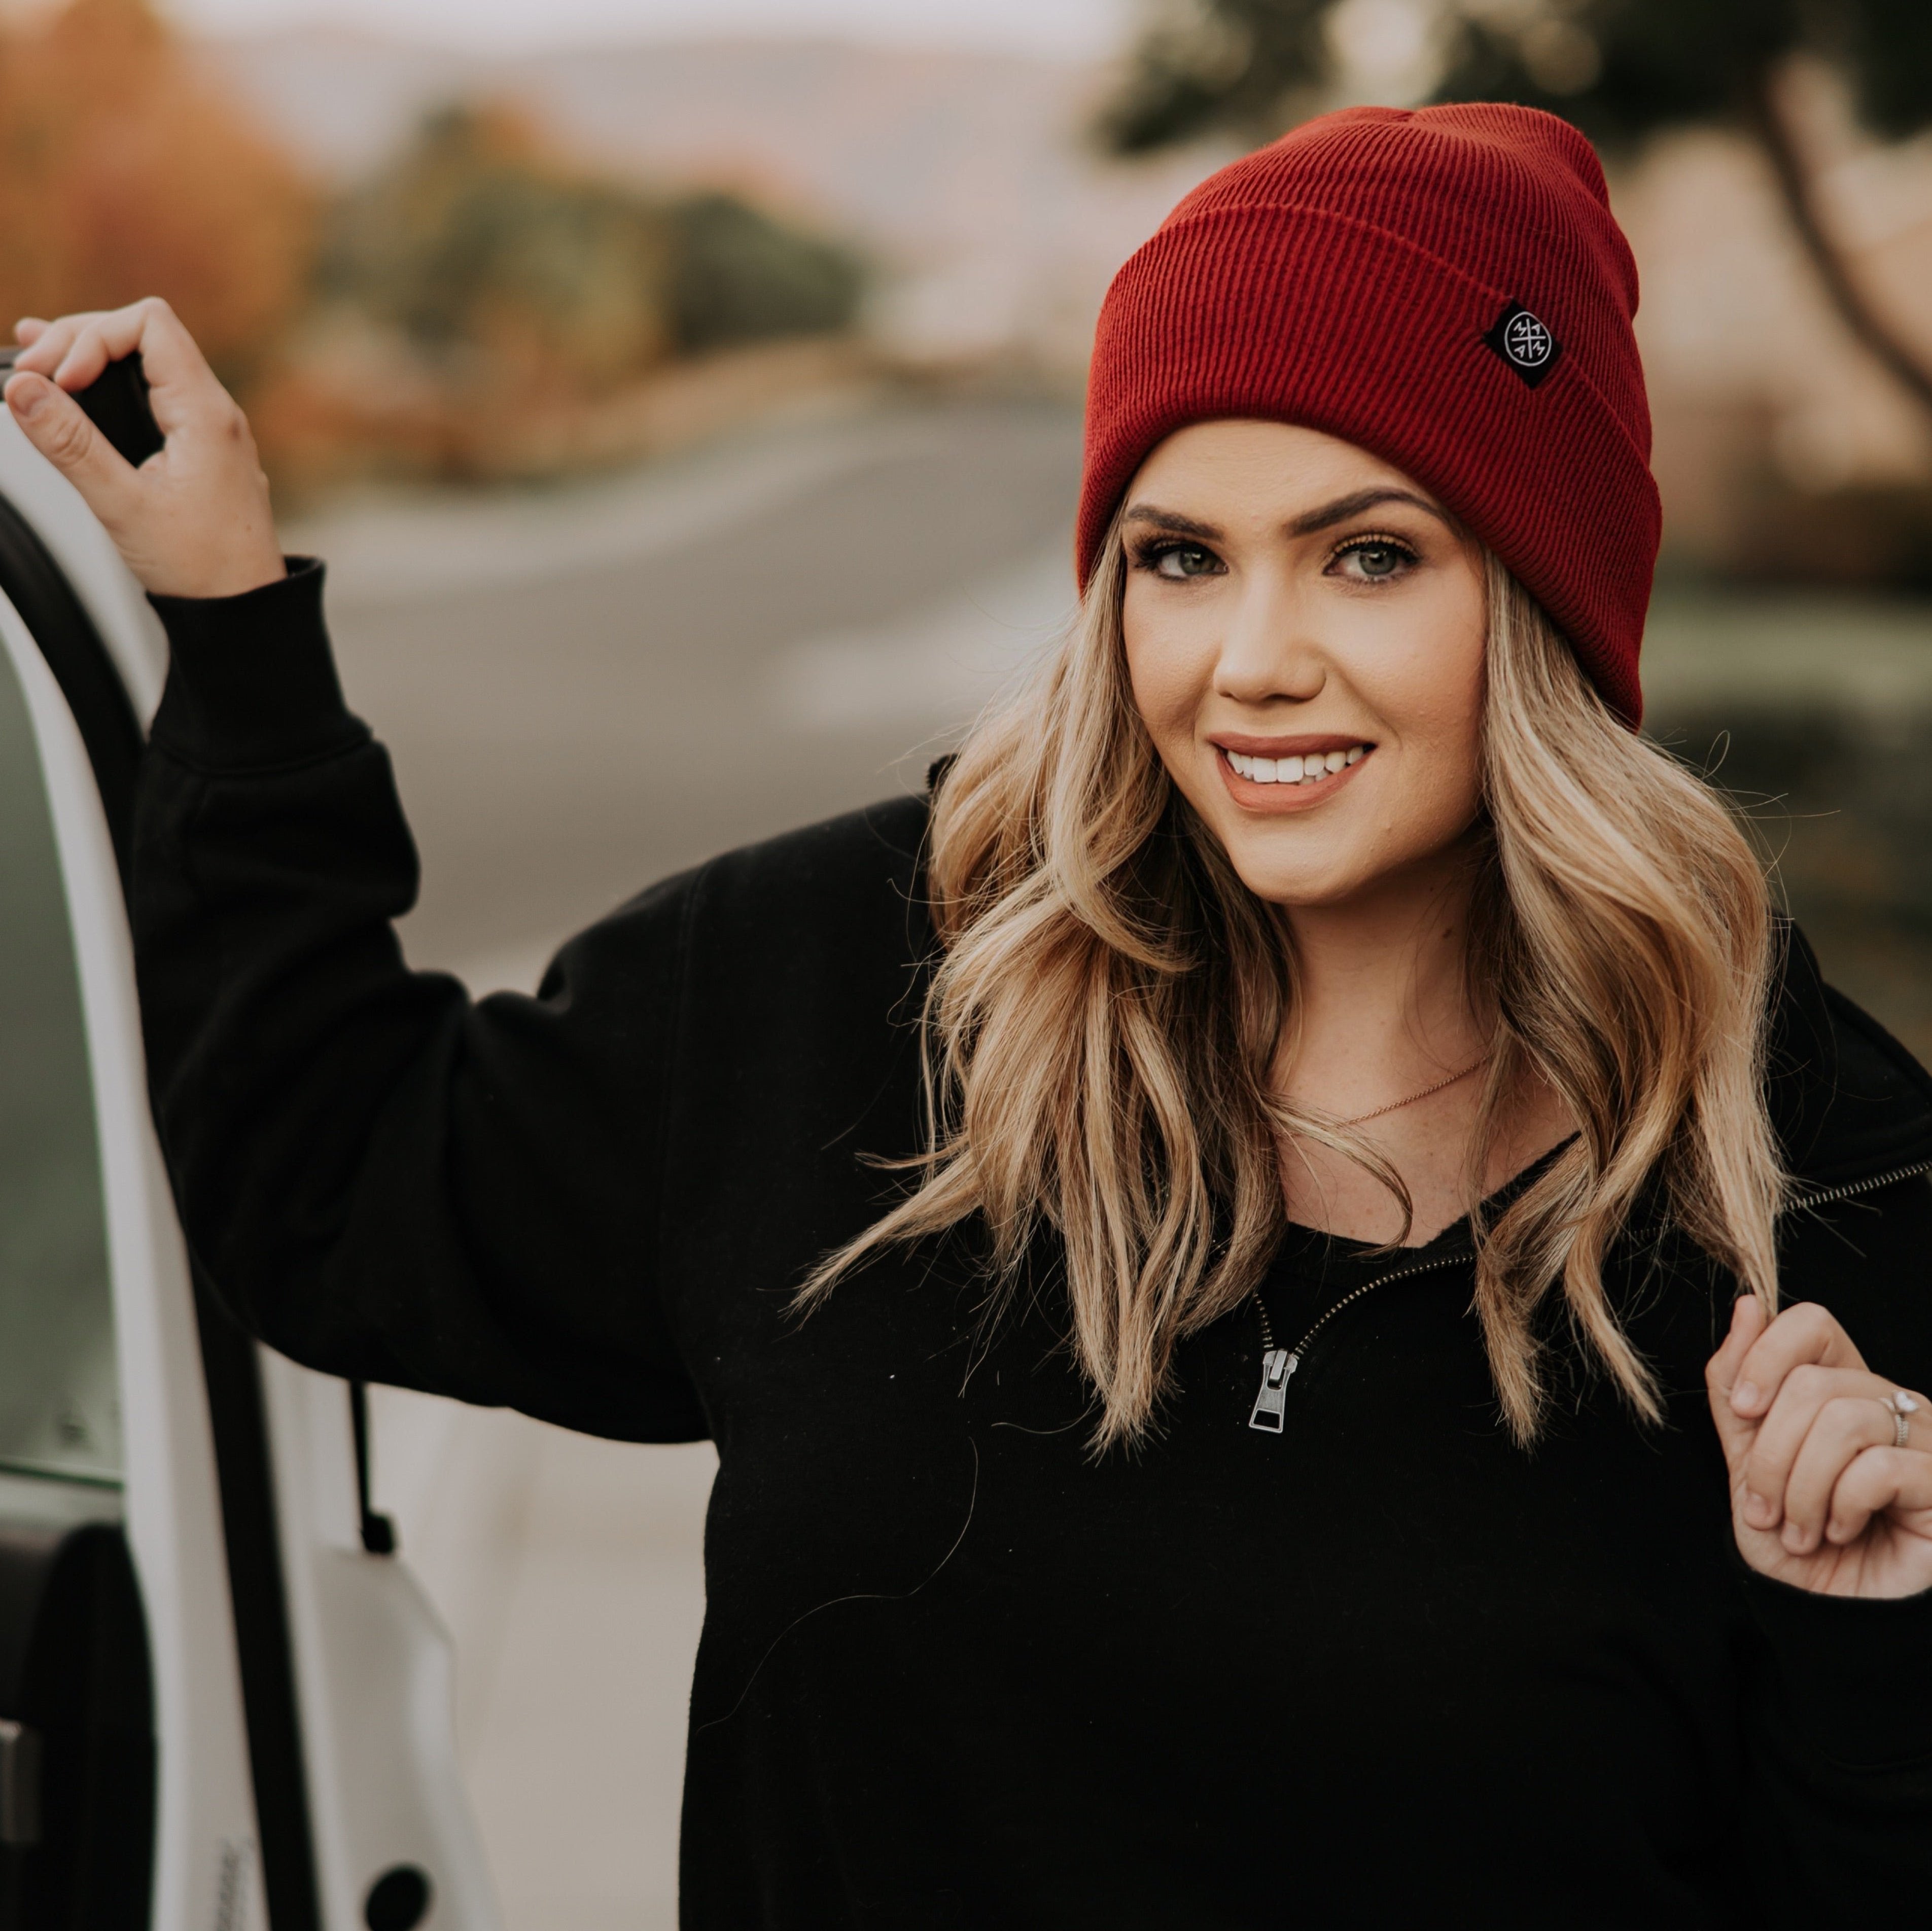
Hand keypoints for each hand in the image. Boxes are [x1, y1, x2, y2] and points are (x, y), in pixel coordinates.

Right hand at [3, 298, 284, 599]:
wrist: (242, 610)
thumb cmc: (203, 568)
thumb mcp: (123, 506)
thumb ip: (70, 444)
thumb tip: (23, 389)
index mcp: (207, 415)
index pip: (150, 324)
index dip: (92, 336)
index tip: (56, 378)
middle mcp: (214, 413)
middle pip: (142, 335)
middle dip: (80, 342)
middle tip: (30, 375)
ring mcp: (207, 430)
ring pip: (145, 365)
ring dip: (88, 359)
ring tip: (33, 367)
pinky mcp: (197, 449)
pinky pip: (151, 397)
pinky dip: (107, 387)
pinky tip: (65, 387)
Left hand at [1707, 1296, 1931, 1597]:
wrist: (1835, 1618)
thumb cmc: (1795, 1542)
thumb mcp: (1744, 1464)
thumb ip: (1737, 1389)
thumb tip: (1748, 1304)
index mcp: (1840, 1389)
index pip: (1811, 1323)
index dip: (1766, 1356)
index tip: (1742, 1411)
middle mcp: (1887, 1402)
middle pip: (1812, 1384)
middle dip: (1770, 1455)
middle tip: (1765, 1511)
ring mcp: (1923, 1438)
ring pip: (1843, 1422)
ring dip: (1801, 1488)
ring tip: (1800, 1530)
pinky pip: (1879, 1467)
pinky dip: (1842, 1505)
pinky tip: (1842, 1531)